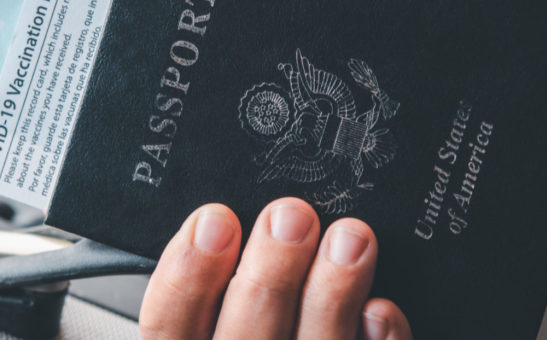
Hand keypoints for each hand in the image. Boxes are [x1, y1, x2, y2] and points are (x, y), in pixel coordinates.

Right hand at [139, 197, 411, 338]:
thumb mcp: (210, 332)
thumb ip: (207, 305)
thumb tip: (213, 233)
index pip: (167, 332)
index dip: (185, 275)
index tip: (214, 221)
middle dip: (268, 273)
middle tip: (291, 218)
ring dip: (332, 295)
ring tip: (350, 239)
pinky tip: (379, 310)